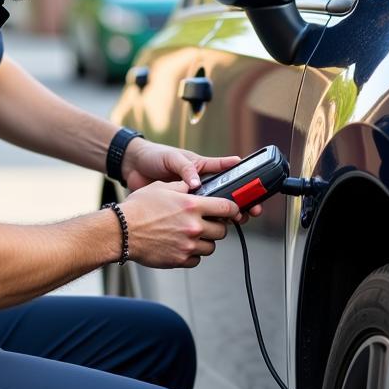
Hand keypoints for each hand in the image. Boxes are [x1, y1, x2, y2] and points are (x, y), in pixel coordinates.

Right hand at [118, 182, 240, 268]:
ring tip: (190, 236)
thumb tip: (194, 186)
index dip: (232, 210)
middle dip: (216, 227)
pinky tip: (181, 246)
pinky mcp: (180, 260)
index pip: (227, 208)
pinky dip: (192, 255)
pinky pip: (197, 260)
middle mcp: (194, 226)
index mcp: (192, 205)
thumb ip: (182, 187)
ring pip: (211, 247)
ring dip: (204, 242)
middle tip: (205, 224)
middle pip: (222, 231)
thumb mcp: (161, 187)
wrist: (120, 231)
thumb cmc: (137, 208)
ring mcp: (188, 245)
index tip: (230, 211)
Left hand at [120, 139, 262, 223]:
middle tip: (248, 213)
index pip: (228, 174)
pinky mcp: (180, 211)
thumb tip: (197, 184)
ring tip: (233, 223)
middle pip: (225, 197)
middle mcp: (200, 185)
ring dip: (223, 218)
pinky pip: (196, 220)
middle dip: (239, 205)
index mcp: (202, 168)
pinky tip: (209, 231)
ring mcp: (191, 200)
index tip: (255, 190)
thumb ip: (187, 169)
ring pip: (214, 211)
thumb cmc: (154, 157)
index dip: (243, 182)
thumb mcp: (173, 158)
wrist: (133, 168)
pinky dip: (204, 226)